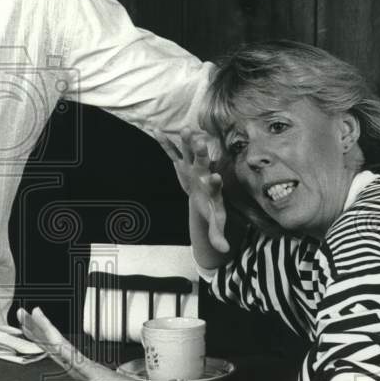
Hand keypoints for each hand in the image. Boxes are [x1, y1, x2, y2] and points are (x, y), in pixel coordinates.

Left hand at [16, 307, 157, 380]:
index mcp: (79, 369)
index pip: (53, 350)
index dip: (39, 337)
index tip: (26, 325)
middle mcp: (80, 364)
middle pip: (53, 344)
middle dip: (36, 328)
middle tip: (22, 313)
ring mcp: (87, 367)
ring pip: (62, 347)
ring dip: (47, 331)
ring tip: (35, 316)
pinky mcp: (95, 374)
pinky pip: (76, 360)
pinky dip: (65, 351)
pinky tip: (55, 343)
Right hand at [151, 127, 228, 252]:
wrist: (205, 190)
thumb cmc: (211, 205)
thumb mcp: (215, 222)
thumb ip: (218, 235)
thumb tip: (224, 251)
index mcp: (211, 188)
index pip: (215, 185)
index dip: (216, 182)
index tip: (217, 177)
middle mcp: (203, 173)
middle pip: (203, 162)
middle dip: (202, 153)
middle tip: (201, 142)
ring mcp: (191, 165)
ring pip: (189, 151)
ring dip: (186, 141)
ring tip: (185, 129)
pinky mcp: (181, 162)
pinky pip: (171, 151)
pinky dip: (164, 142)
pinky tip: (155, 131)